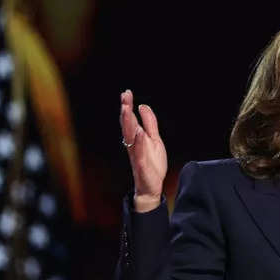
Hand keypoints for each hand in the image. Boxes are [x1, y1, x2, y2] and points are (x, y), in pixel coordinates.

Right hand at [119, 89, 167, 211]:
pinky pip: (139, 152)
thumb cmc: (152, 163)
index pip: (130, 120)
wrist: (152, 186)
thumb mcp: (155, 140)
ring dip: (128, 123)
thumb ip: (150, 124)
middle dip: (125, 111)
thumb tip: (143, 106)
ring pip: (130, 137)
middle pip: (128, 125)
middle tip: (124, 97)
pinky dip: (139, 142)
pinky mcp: (142, 165)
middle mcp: (133, 145)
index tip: (126, 92)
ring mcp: (137, 154)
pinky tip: (139, 132)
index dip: (128, 106)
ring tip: (127, 109)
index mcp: (136, 138)